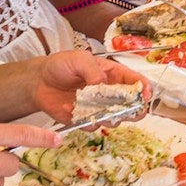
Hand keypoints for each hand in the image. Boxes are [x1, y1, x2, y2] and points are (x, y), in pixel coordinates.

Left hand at [32, 50, 153, 122]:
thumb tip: (102, 84)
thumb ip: (93, 70)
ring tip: (97, 110)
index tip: (146, 94)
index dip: (145, 88)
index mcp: (112, 75)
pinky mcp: (85, 120)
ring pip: (116, 119)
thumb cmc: (61, 65)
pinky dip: (88, 122)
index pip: (135, 81)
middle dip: (136, 109)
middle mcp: (109, 93)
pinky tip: (75, 111)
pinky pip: (94, 126)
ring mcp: (98, 108)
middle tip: (130, 110)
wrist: (39, 81)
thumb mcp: (79, 59)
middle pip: (132, 105)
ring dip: (111, 117)